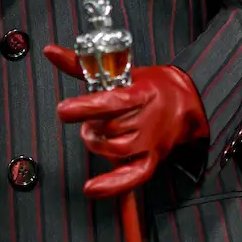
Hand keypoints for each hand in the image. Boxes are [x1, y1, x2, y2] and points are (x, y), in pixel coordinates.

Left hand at [47, 44, 207, 197]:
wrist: (190, 100)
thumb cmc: (151, 84)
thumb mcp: (119, 69)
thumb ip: (81, 64)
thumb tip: (50, 51)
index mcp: (142, 92)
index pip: (112, 101)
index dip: (86, 107)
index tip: (64, 110)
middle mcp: (148, 118)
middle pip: (111, 127)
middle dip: (91, 124)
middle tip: (87, 118)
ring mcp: (151, 141)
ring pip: (116, 149)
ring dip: (96, 144)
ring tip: (93, 134)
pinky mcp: (152, 160)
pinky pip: (133, 177)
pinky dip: (112, 185)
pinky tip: (93, 189)